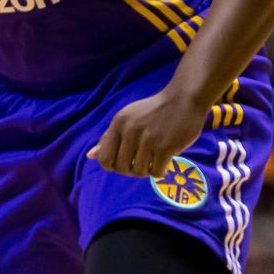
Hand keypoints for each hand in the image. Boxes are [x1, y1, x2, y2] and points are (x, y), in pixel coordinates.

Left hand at [88, 89, 206, 178]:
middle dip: (130, 170)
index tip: (124, 162)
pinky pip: (156, 172)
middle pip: (121, 168)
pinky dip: (160, 172)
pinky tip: (164, 163)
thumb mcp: (126, 118)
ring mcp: (148, 140)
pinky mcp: (166, 147)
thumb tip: (90, 156)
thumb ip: (108, 138)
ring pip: (139, 172)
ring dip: (146, 171)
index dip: (113, 166)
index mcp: (118, 124)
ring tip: (153, 161)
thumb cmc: (153, 110)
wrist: (183, 100)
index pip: (104, 158)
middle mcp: (130, 131)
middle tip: (140, 163)